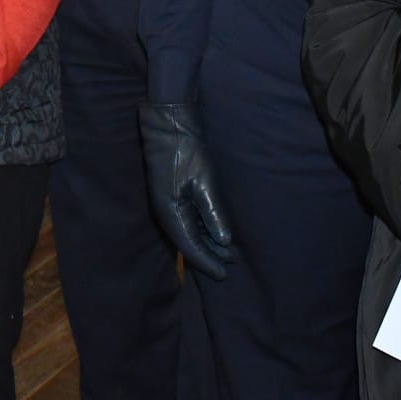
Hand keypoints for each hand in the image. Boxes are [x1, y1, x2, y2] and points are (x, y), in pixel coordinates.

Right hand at [139, 102, 235, 278]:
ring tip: (229, 251)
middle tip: (233, 263)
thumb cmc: (186, 152)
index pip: (190, 247)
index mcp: (171, 214)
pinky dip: (204, 228)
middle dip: (210, 254)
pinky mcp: (174, 194)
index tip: (225, 274)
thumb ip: (214, 214)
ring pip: (190, 231)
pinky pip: (189, 219)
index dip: (208, 262)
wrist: (169, 124)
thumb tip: (224, 241)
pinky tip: (216, 230)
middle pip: (189, 242)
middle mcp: (167, 213)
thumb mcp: (204, 183)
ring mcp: (169, 203)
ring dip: (209, 241)